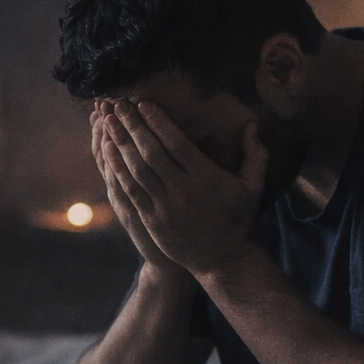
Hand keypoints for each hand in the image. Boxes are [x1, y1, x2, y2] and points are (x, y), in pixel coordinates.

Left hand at [102, 99, 267, 274]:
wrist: (223, 260)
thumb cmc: (238, 219)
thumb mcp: (254, 186)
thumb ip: (255, 153)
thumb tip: (253, 123)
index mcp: (207, 178)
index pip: (177, 144)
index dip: (158, 122)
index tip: (143, 103)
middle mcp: (184, 191)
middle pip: (152, 153)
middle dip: (133, 126)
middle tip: (119, 104)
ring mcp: (166, 207)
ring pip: (137, 170)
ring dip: (120, 143)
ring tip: (108, 120)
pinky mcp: (152, 220)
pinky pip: (130, 191)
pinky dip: (117, 169)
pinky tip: (107, 150)